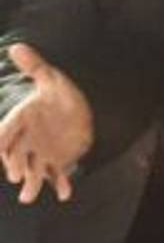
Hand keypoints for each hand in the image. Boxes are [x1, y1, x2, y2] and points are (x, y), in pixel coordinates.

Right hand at [0, 43, 92, 202]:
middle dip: (14, 165)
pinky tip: (66, 193)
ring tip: (28, 196)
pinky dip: (61, 185)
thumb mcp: (50, 78)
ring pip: (32, 171)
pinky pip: (57, 176)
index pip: (5, 132)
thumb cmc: (58, 94)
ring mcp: (40, 153)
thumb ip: (35, 66)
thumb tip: (16, 46)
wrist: (77, 110)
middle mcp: (26, 141)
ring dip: (31, 184)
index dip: (1, 142)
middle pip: (15, 156)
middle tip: (16, 175)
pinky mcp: (57, 162)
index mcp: (21, 120)